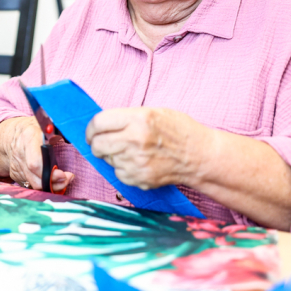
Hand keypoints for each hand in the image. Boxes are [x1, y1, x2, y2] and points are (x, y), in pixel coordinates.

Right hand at [0, 116, 73, 191]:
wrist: (11, 134)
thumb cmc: (34, 128)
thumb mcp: (46, 124)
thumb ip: (58, 132)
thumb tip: (73, 138)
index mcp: (29, 138)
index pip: (35, 163)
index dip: (50, 173)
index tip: (64, 174)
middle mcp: (20, 153)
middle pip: (36, 178)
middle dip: (54, 183)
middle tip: (68, 178)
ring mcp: (16, 165)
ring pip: (34, 184)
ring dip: (51, 186)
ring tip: (63, 181)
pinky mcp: (15, 174)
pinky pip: (30, 184)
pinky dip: (43, 185)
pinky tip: (52, 180)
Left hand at [86, 107, 209, 189]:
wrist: (200, 156)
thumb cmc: (178, 130)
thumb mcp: (152, 112)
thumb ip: (125, 118)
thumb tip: (99, 126)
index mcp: (138, 119)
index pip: (98, 123)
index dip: (91, 128)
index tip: (92, 132)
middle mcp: (135, 140)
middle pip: (98, 144)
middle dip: (96, 144)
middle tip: (102, 143)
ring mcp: (137, 162)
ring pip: (107, 159)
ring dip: (113, 155)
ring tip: (131, 150)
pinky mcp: (140, 178)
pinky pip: (118, 173)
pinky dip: (123, 168)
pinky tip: (138, 162)